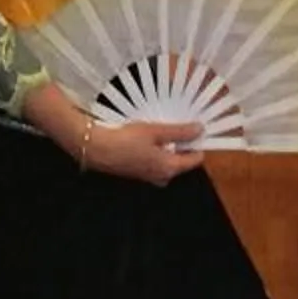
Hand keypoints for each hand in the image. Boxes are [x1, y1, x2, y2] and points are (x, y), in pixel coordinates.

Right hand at [84, 116, 205, 185]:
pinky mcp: (139, 171)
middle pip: (182, 159)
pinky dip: (157, 147)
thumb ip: (180, 131)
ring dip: (169, 143)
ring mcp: (149, 176)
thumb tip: (200, 130)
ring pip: (168, 159)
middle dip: (183, 142)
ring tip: (163, 125)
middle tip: (180, 122)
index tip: (197, 127)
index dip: (198, 142)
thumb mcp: (156, 131)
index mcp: (170, 169)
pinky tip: (149, 134)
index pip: (195, 159)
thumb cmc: (127, 140)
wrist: (97, 149)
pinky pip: (156, 159)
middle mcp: (162, 176)